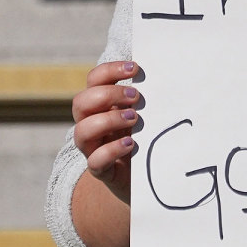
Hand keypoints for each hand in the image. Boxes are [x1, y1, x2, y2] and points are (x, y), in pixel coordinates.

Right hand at [72, 60, 141, 204]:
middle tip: (136, 97)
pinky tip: (130, 144)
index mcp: (102, 105)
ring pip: (81, 131)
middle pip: (81, 102)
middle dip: (108, 95)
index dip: (110, 71)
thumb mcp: (146, 114)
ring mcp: (93, 147)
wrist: (146, 177)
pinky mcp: (101, 170)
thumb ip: (147, 97)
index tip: (135, 69)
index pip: (94, 80)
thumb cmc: (147, 137)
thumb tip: (165, 70)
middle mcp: (92, 124)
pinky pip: (95, 160)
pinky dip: (110, 150)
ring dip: (108, 120)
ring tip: (134, 119)